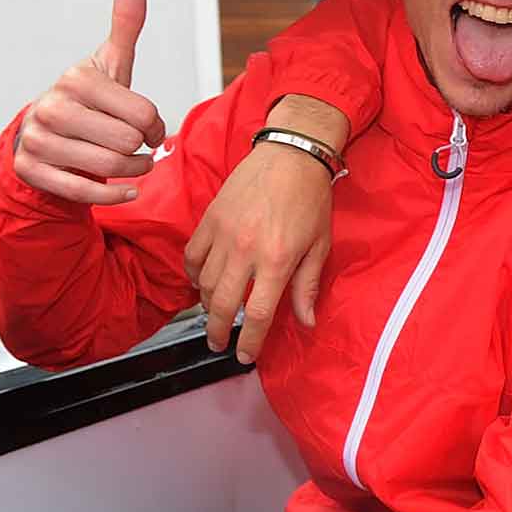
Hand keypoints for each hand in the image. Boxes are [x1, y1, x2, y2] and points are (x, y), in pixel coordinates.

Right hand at [14, 0, 166, 204]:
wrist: (44, 136)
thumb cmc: (87, 101)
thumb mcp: (109, 64)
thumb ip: (125, 24)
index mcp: (76, 79)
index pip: (143, 114)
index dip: (156, 126)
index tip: (150, 128)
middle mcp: (52, 108)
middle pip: (127, 143)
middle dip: (144, 151)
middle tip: (140, 149)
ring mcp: (39, 141)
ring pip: (109, 168)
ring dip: (133, 173)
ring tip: (133, 166)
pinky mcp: (32, 171)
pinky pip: (83, 192)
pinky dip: (114, 196)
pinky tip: (126, 190)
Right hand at [183, 96, 344, 360]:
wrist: (290, 154)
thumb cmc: (310, 198)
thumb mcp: (319, 245)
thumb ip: (308, 286)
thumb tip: (306, 322)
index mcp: (278, 260)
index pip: (259, 315)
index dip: (251, 342)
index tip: (245, 356)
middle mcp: (246, 250)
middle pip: (223, 305)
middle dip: (220, 332)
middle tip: (219, 344)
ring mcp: (223, 234)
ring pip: (203, 283)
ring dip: (207, 306)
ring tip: (214, 315)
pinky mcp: (209, 219)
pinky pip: (192, 256)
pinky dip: (192, 274)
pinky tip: (200, 283)